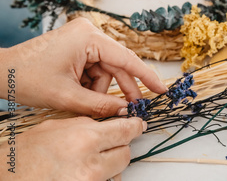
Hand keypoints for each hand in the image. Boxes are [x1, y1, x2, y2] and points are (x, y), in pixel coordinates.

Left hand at [0, 18, 166, 115]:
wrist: (3, 71)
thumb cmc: (28, 78)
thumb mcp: (67, 96)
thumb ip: (100, 106)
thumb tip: (125, 112)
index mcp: (88, 37)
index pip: (125, 58)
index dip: (145, 76)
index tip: (162, 89)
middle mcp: (88, 31)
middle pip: (115, 64)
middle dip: (120, 88)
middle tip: (133, 109)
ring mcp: (82, 36)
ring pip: (104, 68)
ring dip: (99, 88)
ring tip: (82, 101)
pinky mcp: (76, 43)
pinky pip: (93, 66)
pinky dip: (90, 83)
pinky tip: (78, 93)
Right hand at [0, 116, 144, 180]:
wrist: (10, 175)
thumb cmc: (30, 151)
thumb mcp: (61, 125)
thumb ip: (89, 124)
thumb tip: (110, 125)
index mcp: (85, 138)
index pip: (126, 131)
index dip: (135, 127)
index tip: (139, 125)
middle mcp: (91, 164)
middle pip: (125, 154)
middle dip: (120, 147)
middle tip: (109, 143)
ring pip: (117, 173)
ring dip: (110, 166)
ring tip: (90, 160)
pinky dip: (101, 179)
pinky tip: (85, 172)